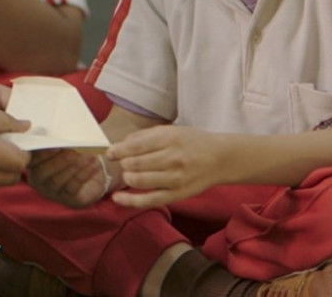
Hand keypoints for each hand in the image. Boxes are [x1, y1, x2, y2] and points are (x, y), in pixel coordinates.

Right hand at [27, 149, 109, 207]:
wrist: (91, 175)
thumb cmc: (73, 155)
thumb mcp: (63, 147)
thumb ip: (55, 142)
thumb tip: (50, 130)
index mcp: (33, 167)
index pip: (32, 160)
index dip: (42, 153)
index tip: (55, 144)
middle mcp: (39, 182)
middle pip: (43, 173)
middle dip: (59, 161)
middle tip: (73, 150)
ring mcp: (53, 193)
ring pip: (58, 181)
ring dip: (73, 167)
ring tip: (86, 155)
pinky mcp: (68, 200)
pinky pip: (74, 187)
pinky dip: (84, 174)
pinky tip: (94, 165)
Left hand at [105, 125, 229, 207]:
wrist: (221, 159)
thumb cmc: (192, 142)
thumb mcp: (170, 130)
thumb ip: (144, 136)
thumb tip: (119, 145)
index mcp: (170, 139)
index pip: (136, 146)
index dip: (118, 151)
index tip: (110, 153)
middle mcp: (173, 159)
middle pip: (136, 164)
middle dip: (123, 164)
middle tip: (121, 163)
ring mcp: (175, 179)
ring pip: (140, 181)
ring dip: (127, 177)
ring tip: (128, 174)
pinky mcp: (177, 195)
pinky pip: (150, 200)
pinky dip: (130, 201)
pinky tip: (117, 198)